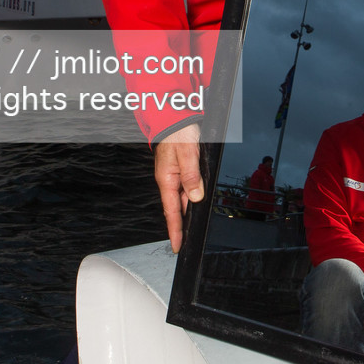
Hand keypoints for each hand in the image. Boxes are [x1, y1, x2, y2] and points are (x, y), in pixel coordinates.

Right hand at [154, 122, 203, 252]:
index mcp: (167, 179)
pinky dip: (190, 197)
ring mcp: (173, 175)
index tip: (176, 246)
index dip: (175, 230)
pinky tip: (196, 201)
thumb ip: (191, 176)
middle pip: (176, 208)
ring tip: (191, 228)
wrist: (174, 117)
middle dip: (180, 226)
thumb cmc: (178, 132)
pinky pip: (185, 188)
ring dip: (187, 211)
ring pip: (182, 198)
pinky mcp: (178, 169)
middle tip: (184, 243)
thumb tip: (195, 198)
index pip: (171, 211)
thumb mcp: (187, 153)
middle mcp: (168, 179)